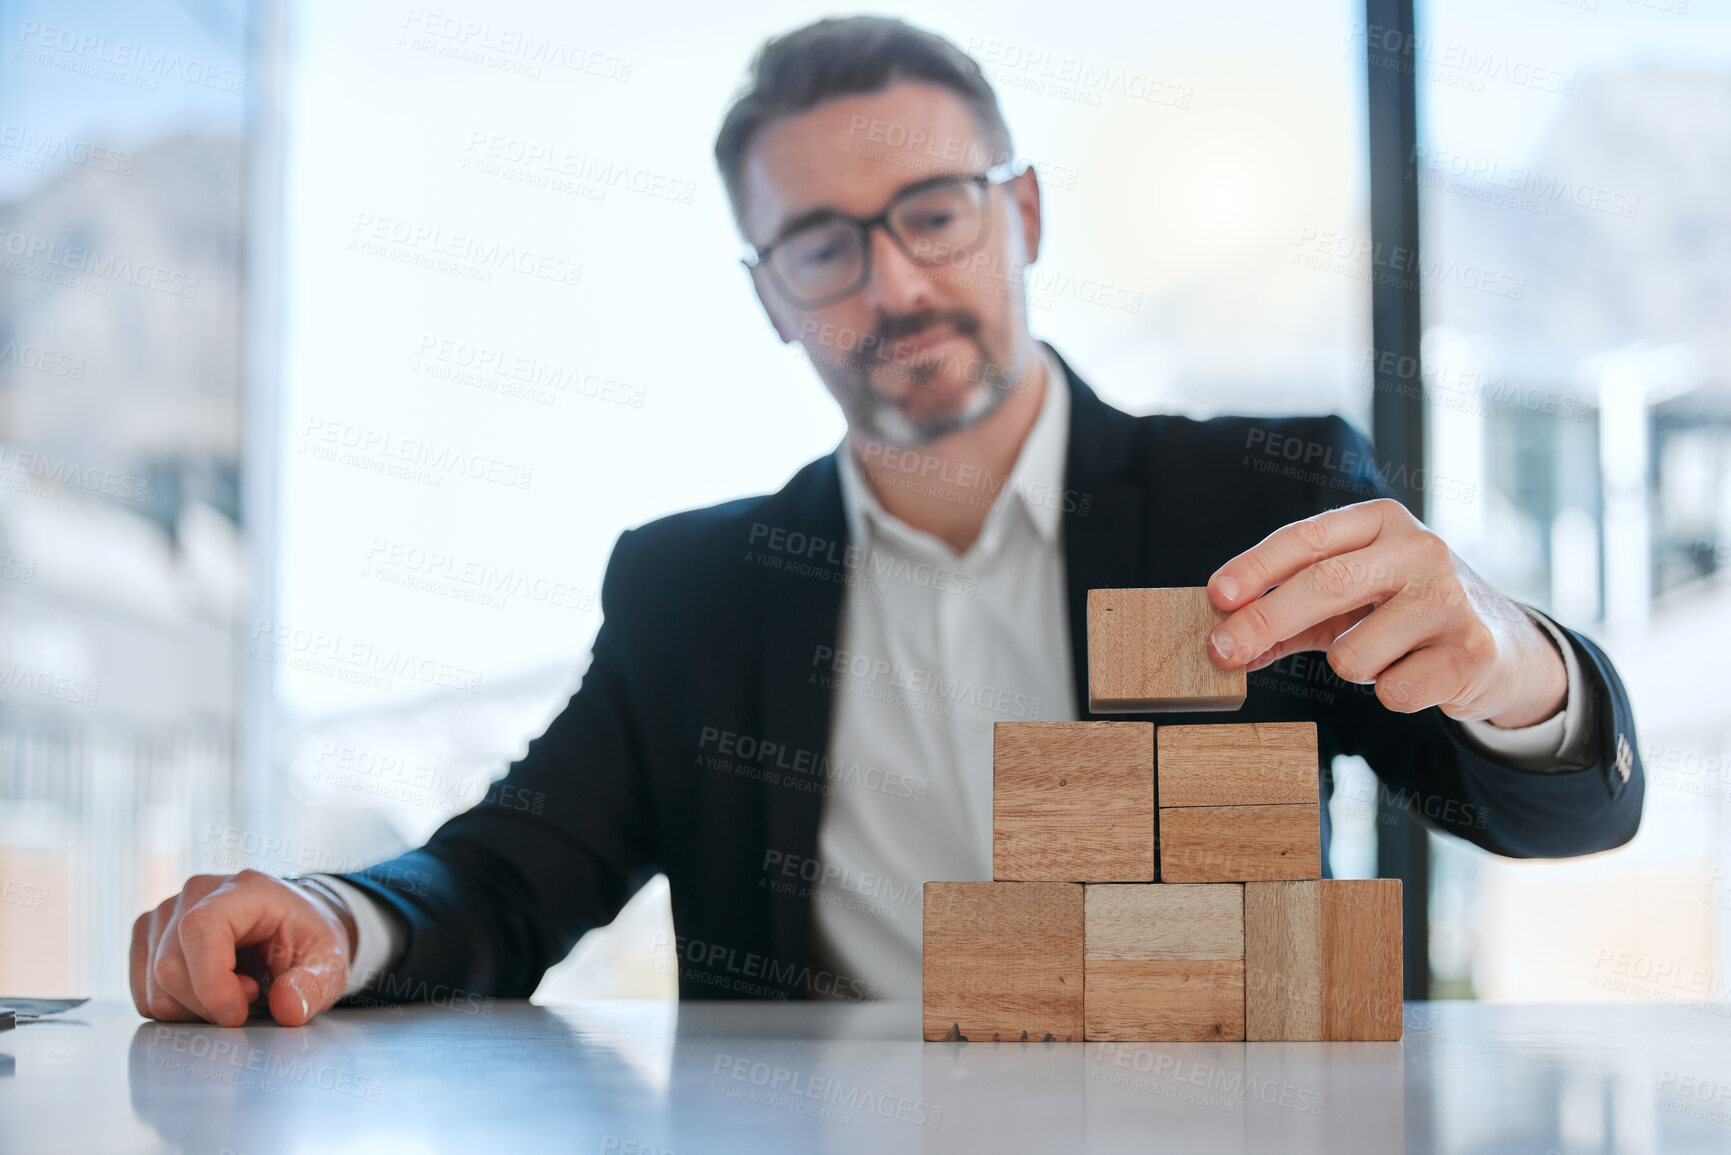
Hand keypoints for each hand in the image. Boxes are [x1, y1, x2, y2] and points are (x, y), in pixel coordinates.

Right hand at [130, 870, 352, 1026]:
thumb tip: (289, 1007)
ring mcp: (166, 913)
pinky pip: (145, 994)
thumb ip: (314, 985)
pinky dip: (177, 1007)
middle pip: (170, 968)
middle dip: (209, 1003)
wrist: (291, 927)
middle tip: (251, 994)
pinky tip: (209, 990)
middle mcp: (196, 893)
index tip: (237, 1015)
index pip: (199, 929)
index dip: (211, 983)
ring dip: (194, 1008)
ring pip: (154, 986)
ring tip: (234, 988)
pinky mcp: (149, 937)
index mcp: (245, 889)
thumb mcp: (329, 964)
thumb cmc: (307, 941)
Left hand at [1205, 498, 1566, 726]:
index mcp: (1384, 521)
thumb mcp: (1348, 603)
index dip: (1256, 567)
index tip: (1216, 595)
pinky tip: (1419, 673)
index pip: (1307, 538)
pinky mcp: (1470, 652)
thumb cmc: (1404, 615)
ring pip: (1352, 654)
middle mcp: (1421, 549)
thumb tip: (1223, 646)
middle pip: (1324, 584)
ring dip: (1351, 667)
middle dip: (1264, 620)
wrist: (1502, 646)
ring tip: (1385, 654)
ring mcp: (1451, 599)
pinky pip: (1391, 691)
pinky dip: (1390, 693)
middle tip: (1220, 649)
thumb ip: (1287, 620)